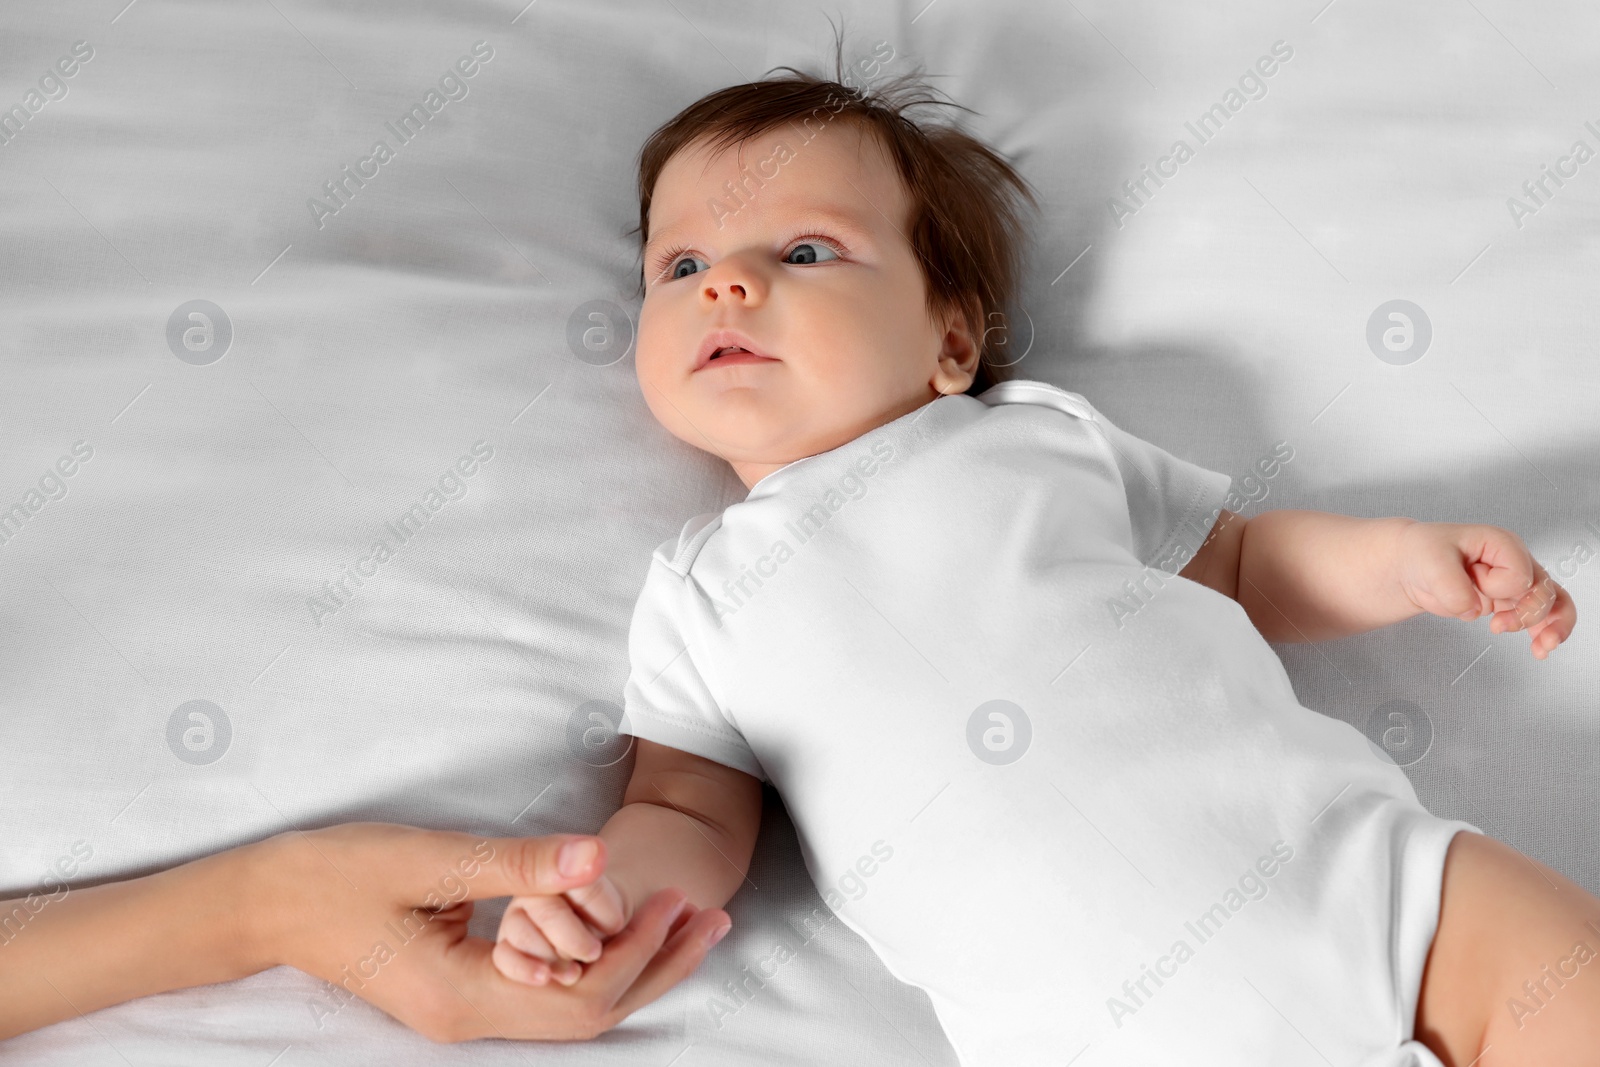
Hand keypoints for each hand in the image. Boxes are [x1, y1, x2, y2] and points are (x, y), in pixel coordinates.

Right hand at [248, 822, 730, 1041]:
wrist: (263, 902)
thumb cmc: (334, 875)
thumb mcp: (428, 859)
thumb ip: (515, 864)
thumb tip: (597, 858)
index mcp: (462, 996)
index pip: (581, 998)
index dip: (640, 954)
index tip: (678, 899)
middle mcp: (469, 1018)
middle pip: (588, 1015)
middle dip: (657, 966)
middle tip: (714, 916)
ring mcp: (465, 1009)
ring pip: (571, 1006)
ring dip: (632, 964)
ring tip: (686, 920)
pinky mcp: (462, 987)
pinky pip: (545, 989)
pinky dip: (591, 959)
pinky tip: (618, 926)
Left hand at [1396, 520, 1576, 659]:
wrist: (1411, 566)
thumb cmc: (1423, 553)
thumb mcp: (1431, 563)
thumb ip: (1453, 587)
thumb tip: (1474, 610)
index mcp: (1501, 544)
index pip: (1519, 574)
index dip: (1497, 586)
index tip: (1472, 580)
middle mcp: (1514, 562)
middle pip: (1544, 590)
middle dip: (1529, 614)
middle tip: (1498, 626)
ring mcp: (1513, 583)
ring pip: (1552, 604)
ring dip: (1553, 627)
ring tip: (1542, 648)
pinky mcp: (1507, 602)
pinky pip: (1537, 618)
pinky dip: (1543, 633)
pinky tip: (1540, 650)